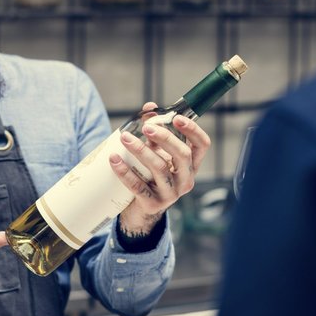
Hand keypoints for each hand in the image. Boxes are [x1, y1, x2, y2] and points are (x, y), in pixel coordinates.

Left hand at [109, 104, 210, 235]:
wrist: (141, 207)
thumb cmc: (151, 173)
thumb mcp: (156, 151)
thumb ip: (155, 129)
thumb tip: (149, 107)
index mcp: (191, 164)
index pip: (202, 145)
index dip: (192, 129)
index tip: (176, 117)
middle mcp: (186, 180)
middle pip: (182, 154)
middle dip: (165, 138)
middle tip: (146, 127)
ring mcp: (171, 194)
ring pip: (159, 168)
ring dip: (141, 150)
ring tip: (124, 137)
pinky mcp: (153, 204)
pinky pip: (138, 186)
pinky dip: (125, 172)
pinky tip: (114, 159)